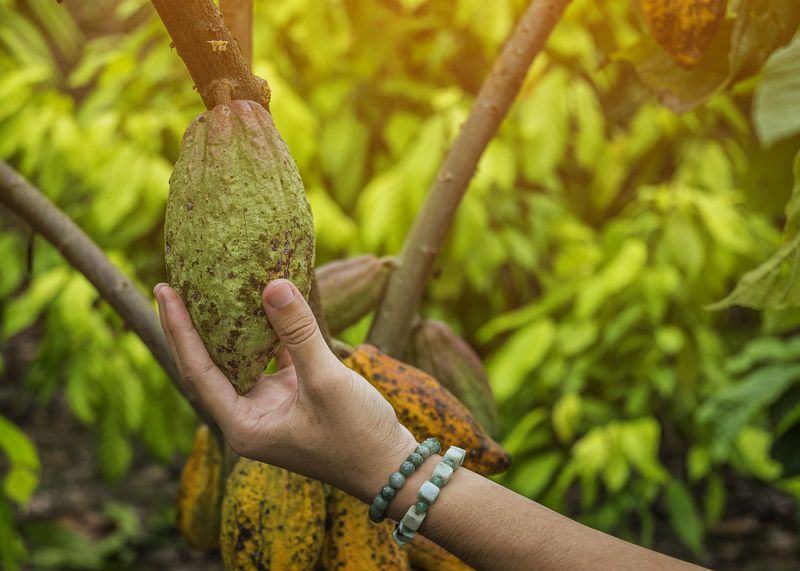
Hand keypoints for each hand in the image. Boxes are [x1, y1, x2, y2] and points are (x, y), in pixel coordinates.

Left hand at [154, 278, 416, 501]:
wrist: (392, 468)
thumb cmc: (357, 436)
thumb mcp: (326, 382)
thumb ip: (298, 333)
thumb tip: (273, 284)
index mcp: (244, 425)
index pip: (197, 371)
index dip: (179, 329)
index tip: (165, 290)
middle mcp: (249, 418)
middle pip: (208, 366)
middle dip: (191, 327)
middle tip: (173, 284)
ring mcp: (270, 408)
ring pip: (239, 360)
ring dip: (229, 327)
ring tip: (212, 289)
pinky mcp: (293, 398)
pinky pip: (271, 359)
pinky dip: (269, 334)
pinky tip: (268, 303)